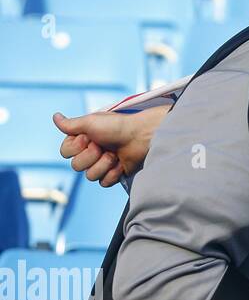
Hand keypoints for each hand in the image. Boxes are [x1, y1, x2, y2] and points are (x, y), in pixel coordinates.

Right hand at [53, 106, 169, 185]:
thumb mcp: (90, 121)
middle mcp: (90, 152)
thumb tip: (55, 117)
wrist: (141, 136)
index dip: (76, 147)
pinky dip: (113, 173)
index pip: (65, 153)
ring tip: (114, 154)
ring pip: (90, 176)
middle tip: (104, 145)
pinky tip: (121, 164)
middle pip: (76, 166)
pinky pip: (104, 183)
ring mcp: (102, 164)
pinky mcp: (114, 174)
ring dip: (103, 164)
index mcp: (82, 140)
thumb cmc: (117, 126)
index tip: (89, 137)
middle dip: (91, 156)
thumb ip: (70, 124)